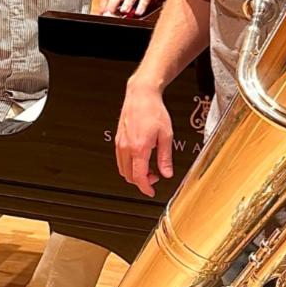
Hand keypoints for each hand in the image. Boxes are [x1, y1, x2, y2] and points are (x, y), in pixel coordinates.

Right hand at [115, 80, 174, 196]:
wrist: (141, 94)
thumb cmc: (153, 110)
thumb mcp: (166, 135)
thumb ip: (165, 157)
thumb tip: (167, 172)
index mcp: (139, 148)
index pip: (139, 177)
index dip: (145, 188)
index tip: (151, 192)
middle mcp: (126, 147)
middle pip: (129, 176)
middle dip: (141, 181)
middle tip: (155, 177)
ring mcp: (120, 143)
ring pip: (122, 169)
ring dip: (134, 173)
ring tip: (149, 168)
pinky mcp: (118, 139)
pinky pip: (120, 159)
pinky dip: (129, 165)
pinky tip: (140, 159)